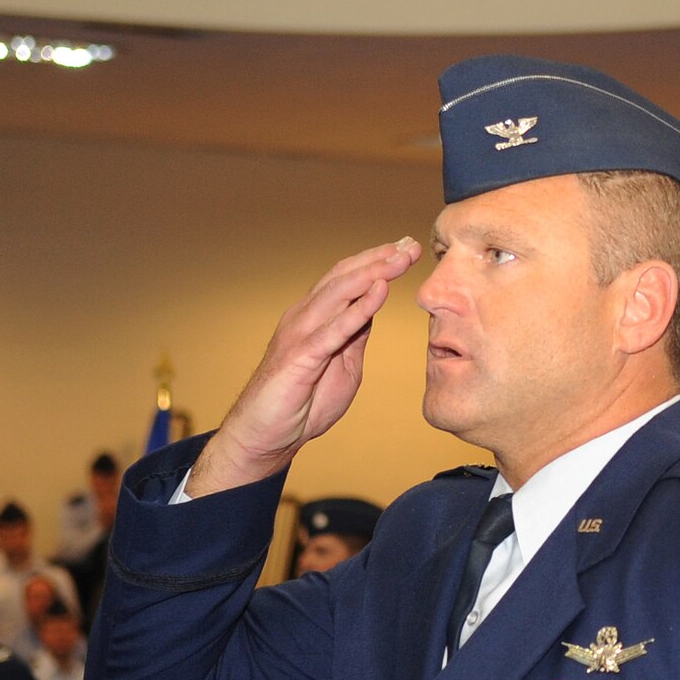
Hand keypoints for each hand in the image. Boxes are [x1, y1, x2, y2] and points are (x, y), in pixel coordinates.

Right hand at [186, 238, 421, 496]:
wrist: (267, 435)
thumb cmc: (302, 401)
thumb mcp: (343, 363)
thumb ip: (355, 335)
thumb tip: (373, 310)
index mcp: (316, 317)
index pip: (348, 279)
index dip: (377, 262)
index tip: (408, 249)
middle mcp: (305, 316)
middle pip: (345, 277)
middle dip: (380, 258)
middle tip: (412, 244)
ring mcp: (301, 333)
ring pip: (339, 293)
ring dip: (373, 273)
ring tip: (400, 259)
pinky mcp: (300, 356)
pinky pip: (334, 329)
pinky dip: (358, 308)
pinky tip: (379, 291)